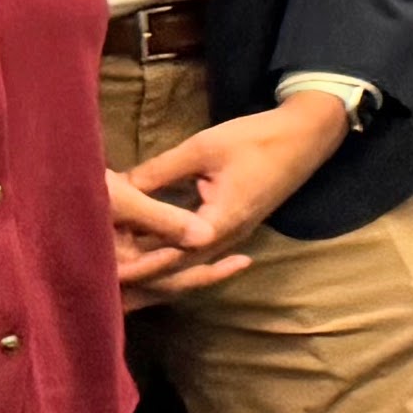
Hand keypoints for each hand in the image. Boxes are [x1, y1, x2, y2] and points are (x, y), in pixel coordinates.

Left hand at [118, 93, 355, 259]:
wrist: (306, 137)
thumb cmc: (256, 140)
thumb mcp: (202, 149)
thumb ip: (159, 171)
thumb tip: (116, 186)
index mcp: (219, 223)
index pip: (169, 256)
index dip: (136, 263)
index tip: (105, 269)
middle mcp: (227, 238)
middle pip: (177, 269)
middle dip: (142, 272)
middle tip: (106, 275)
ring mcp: (234, 235)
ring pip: (189, 263)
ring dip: (156, 265)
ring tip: (122, 267)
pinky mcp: (235, 227)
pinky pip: (200, 251)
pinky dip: (174, 254)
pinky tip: (152, 250)